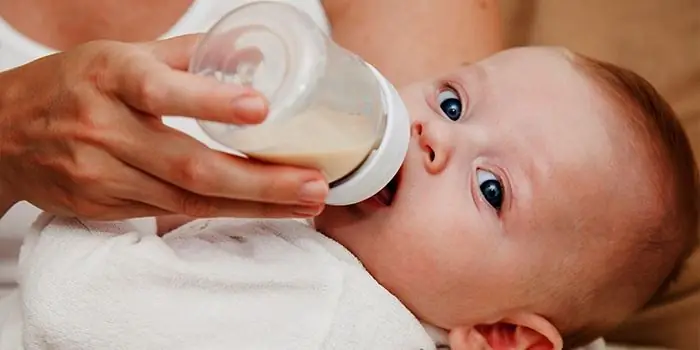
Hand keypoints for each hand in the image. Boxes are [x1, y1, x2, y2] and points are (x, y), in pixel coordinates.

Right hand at [0, 35, 327, 219]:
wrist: (3, 133)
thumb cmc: (73, 83)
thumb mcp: (120, 54)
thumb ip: (185, 55)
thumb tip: (248, 54)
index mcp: (110, 77)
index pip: (160, 90)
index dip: (210, 102)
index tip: (261, 109)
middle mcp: (104, 129)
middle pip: (188, 165)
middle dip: (259, 182)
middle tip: (314, 184)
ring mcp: (102, 175)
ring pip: (187, 199)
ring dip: (253, 204)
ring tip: (305, 202)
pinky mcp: (105, 206)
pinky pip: (171, 215)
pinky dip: (221, 213)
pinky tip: (261, 210)